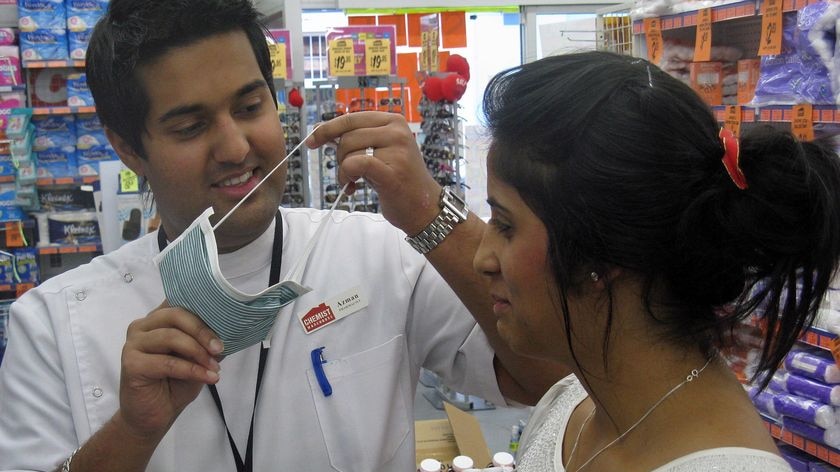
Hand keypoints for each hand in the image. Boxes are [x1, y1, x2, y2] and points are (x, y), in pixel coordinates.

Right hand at [118, 300, 222, 439]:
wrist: (154, 416)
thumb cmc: (176, 384)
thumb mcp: (198, 358)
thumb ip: (206, 341)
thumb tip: (230, 328)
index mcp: (158, 319)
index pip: (179, 301)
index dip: (202, 307)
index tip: (225, 317)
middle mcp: (142, 326)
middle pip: (176, 315)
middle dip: (202, 331)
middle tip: (220, 348)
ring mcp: (133, 343)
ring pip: (171, 337)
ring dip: (198, 352)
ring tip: (215, 367)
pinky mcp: (130, 363)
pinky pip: (167, 362)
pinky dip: (192, 370)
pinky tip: (207, 377)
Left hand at [306, 111, 441, 234]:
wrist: (424, 207)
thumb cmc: (399, 180)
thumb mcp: (382, 150)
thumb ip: (360, 138)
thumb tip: (323, 132)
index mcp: (394, 121)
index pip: (351, 118)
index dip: (327, 129)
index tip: (313, 140)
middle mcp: (397, 131)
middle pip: (347, 136)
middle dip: (339, 157)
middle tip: (348, 174)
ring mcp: (397, 150)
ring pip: (349, 151)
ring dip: (343, 171)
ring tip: (353, 183)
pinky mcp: (392, 171)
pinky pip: (356, 164)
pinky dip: (348, 175)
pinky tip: (353, 187)